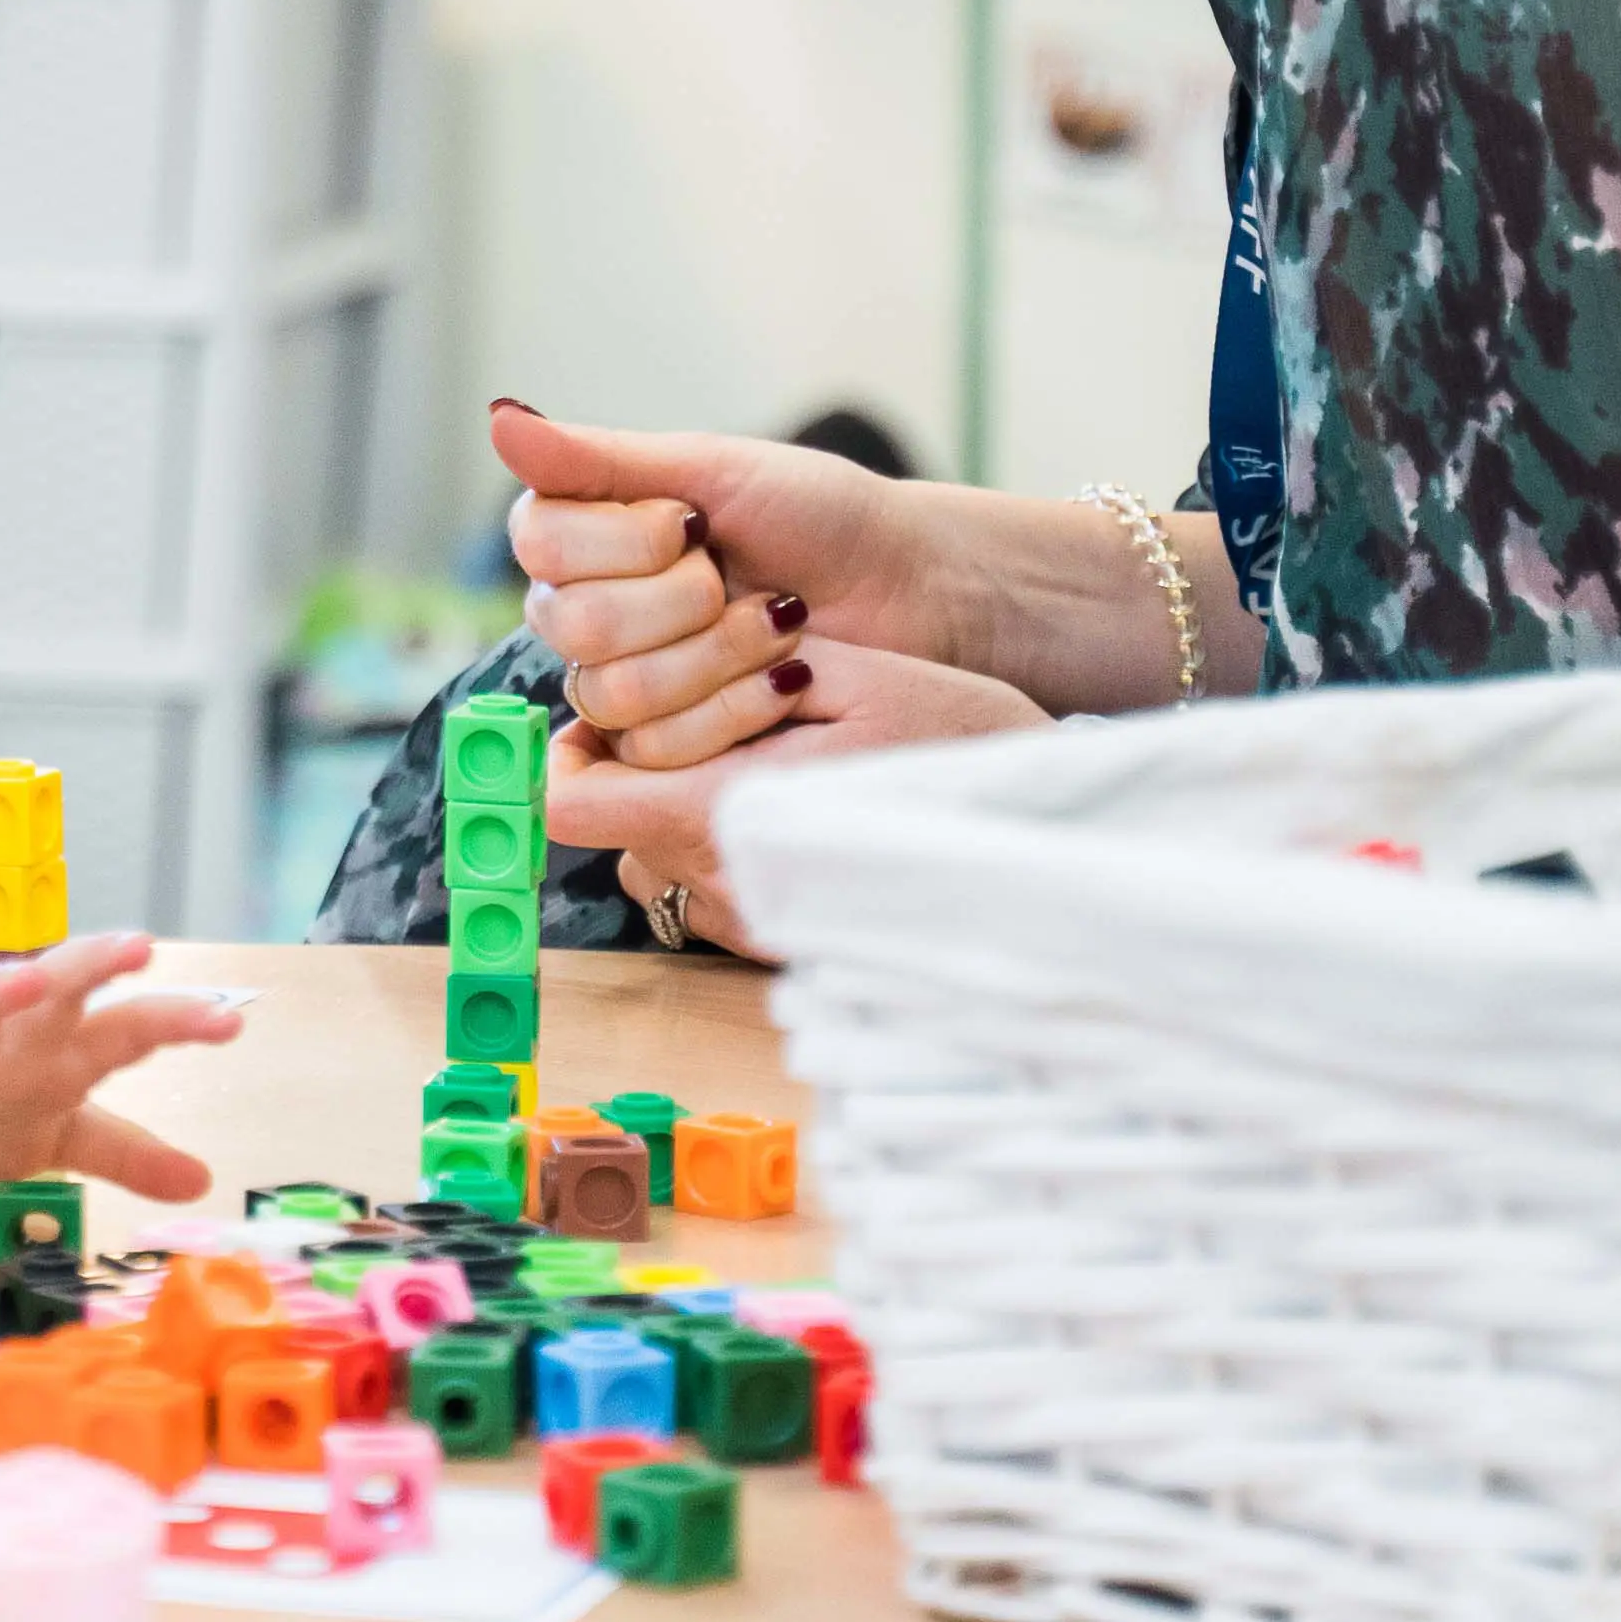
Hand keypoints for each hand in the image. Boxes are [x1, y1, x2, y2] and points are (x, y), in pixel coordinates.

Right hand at [0, 932, 243, 1192]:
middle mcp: (11, 1041)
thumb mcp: (60, 1133)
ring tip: (27, 977)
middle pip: (59, 992)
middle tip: (141, 945)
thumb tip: (201, 1181)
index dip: (178, 1024)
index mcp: (60, 1053)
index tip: (231, 1021)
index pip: (128, 1029)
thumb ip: (125, 1151)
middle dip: (96, 965)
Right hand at [492, 402, 928, 761]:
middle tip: (739, 578)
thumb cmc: (820, 517)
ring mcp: (631, 684)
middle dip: (680, 602)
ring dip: (716, 655)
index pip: (540, 545)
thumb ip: (599, 457)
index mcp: (587, 535)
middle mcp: (591, 610)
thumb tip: (496, 417)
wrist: (907, 591)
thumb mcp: (713, 470)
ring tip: (780, 624)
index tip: (693, 524)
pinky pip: (659, 751)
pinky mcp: (674, 750)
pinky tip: (785, 680)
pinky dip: (735, 710)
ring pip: (615, 693)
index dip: (623, 542)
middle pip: (574, 626)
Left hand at [549, 640, 1058, 960]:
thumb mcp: (849, 675)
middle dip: (644, 767)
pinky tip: (793, 807)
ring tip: (761, 762)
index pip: (572, 802)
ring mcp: (751, 928)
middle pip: (614, 825)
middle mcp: (723, 886)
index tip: (604, 719)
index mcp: (722, 813)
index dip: (569, 756)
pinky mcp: (778, 946)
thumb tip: (629, 690)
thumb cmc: (959, 741)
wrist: (1051, 835)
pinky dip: (726, 846)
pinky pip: (710, 890)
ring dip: (682, 809)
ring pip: (656, 860)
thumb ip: (727, 676)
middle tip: (716, 717)